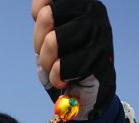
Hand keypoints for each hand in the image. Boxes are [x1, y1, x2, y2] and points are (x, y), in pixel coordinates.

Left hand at [32, 0, 115, 119]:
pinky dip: (56, 78)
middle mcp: (93, 11)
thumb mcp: (50, 38)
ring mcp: (99, 33)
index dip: (38, 14)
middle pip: (47, 15)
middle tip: (48, 55)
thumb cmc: (66, 66)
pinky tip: (65, 80)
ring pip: (53, 40)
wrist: (85, 97)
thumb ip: (45, 20)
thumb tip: (41, 10)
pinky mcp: (99, 58)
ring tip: (55, 69)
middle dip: (39, 42)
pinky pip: (62, 67)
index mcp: (81, 2)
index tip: (45, 31)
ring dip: (47, 62)